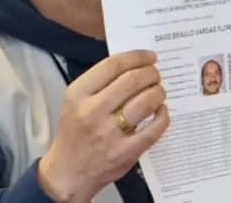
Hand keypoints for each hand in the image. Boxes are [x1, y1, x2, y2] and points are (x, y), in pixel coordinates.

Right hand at [38, 50, 168, 202]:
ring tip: (159, 91)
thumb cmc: (74, 132)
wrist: (68, 173)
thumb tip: (134, 64)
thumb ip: (99, 83)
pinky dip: (162, 115)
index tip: (150, 57)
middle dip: (151, 73)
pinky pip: (154, 128)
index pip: (113, 65)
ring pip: (145, 102)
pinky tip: (160, 111)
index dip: (137, 57)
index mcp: (78, 94)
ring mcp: (110, 134)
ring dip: (158, 92)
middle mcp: (92, 111)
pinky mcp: (125, 153)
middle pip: (133, 80)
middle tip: (155, 74)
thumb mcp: (75, 102)